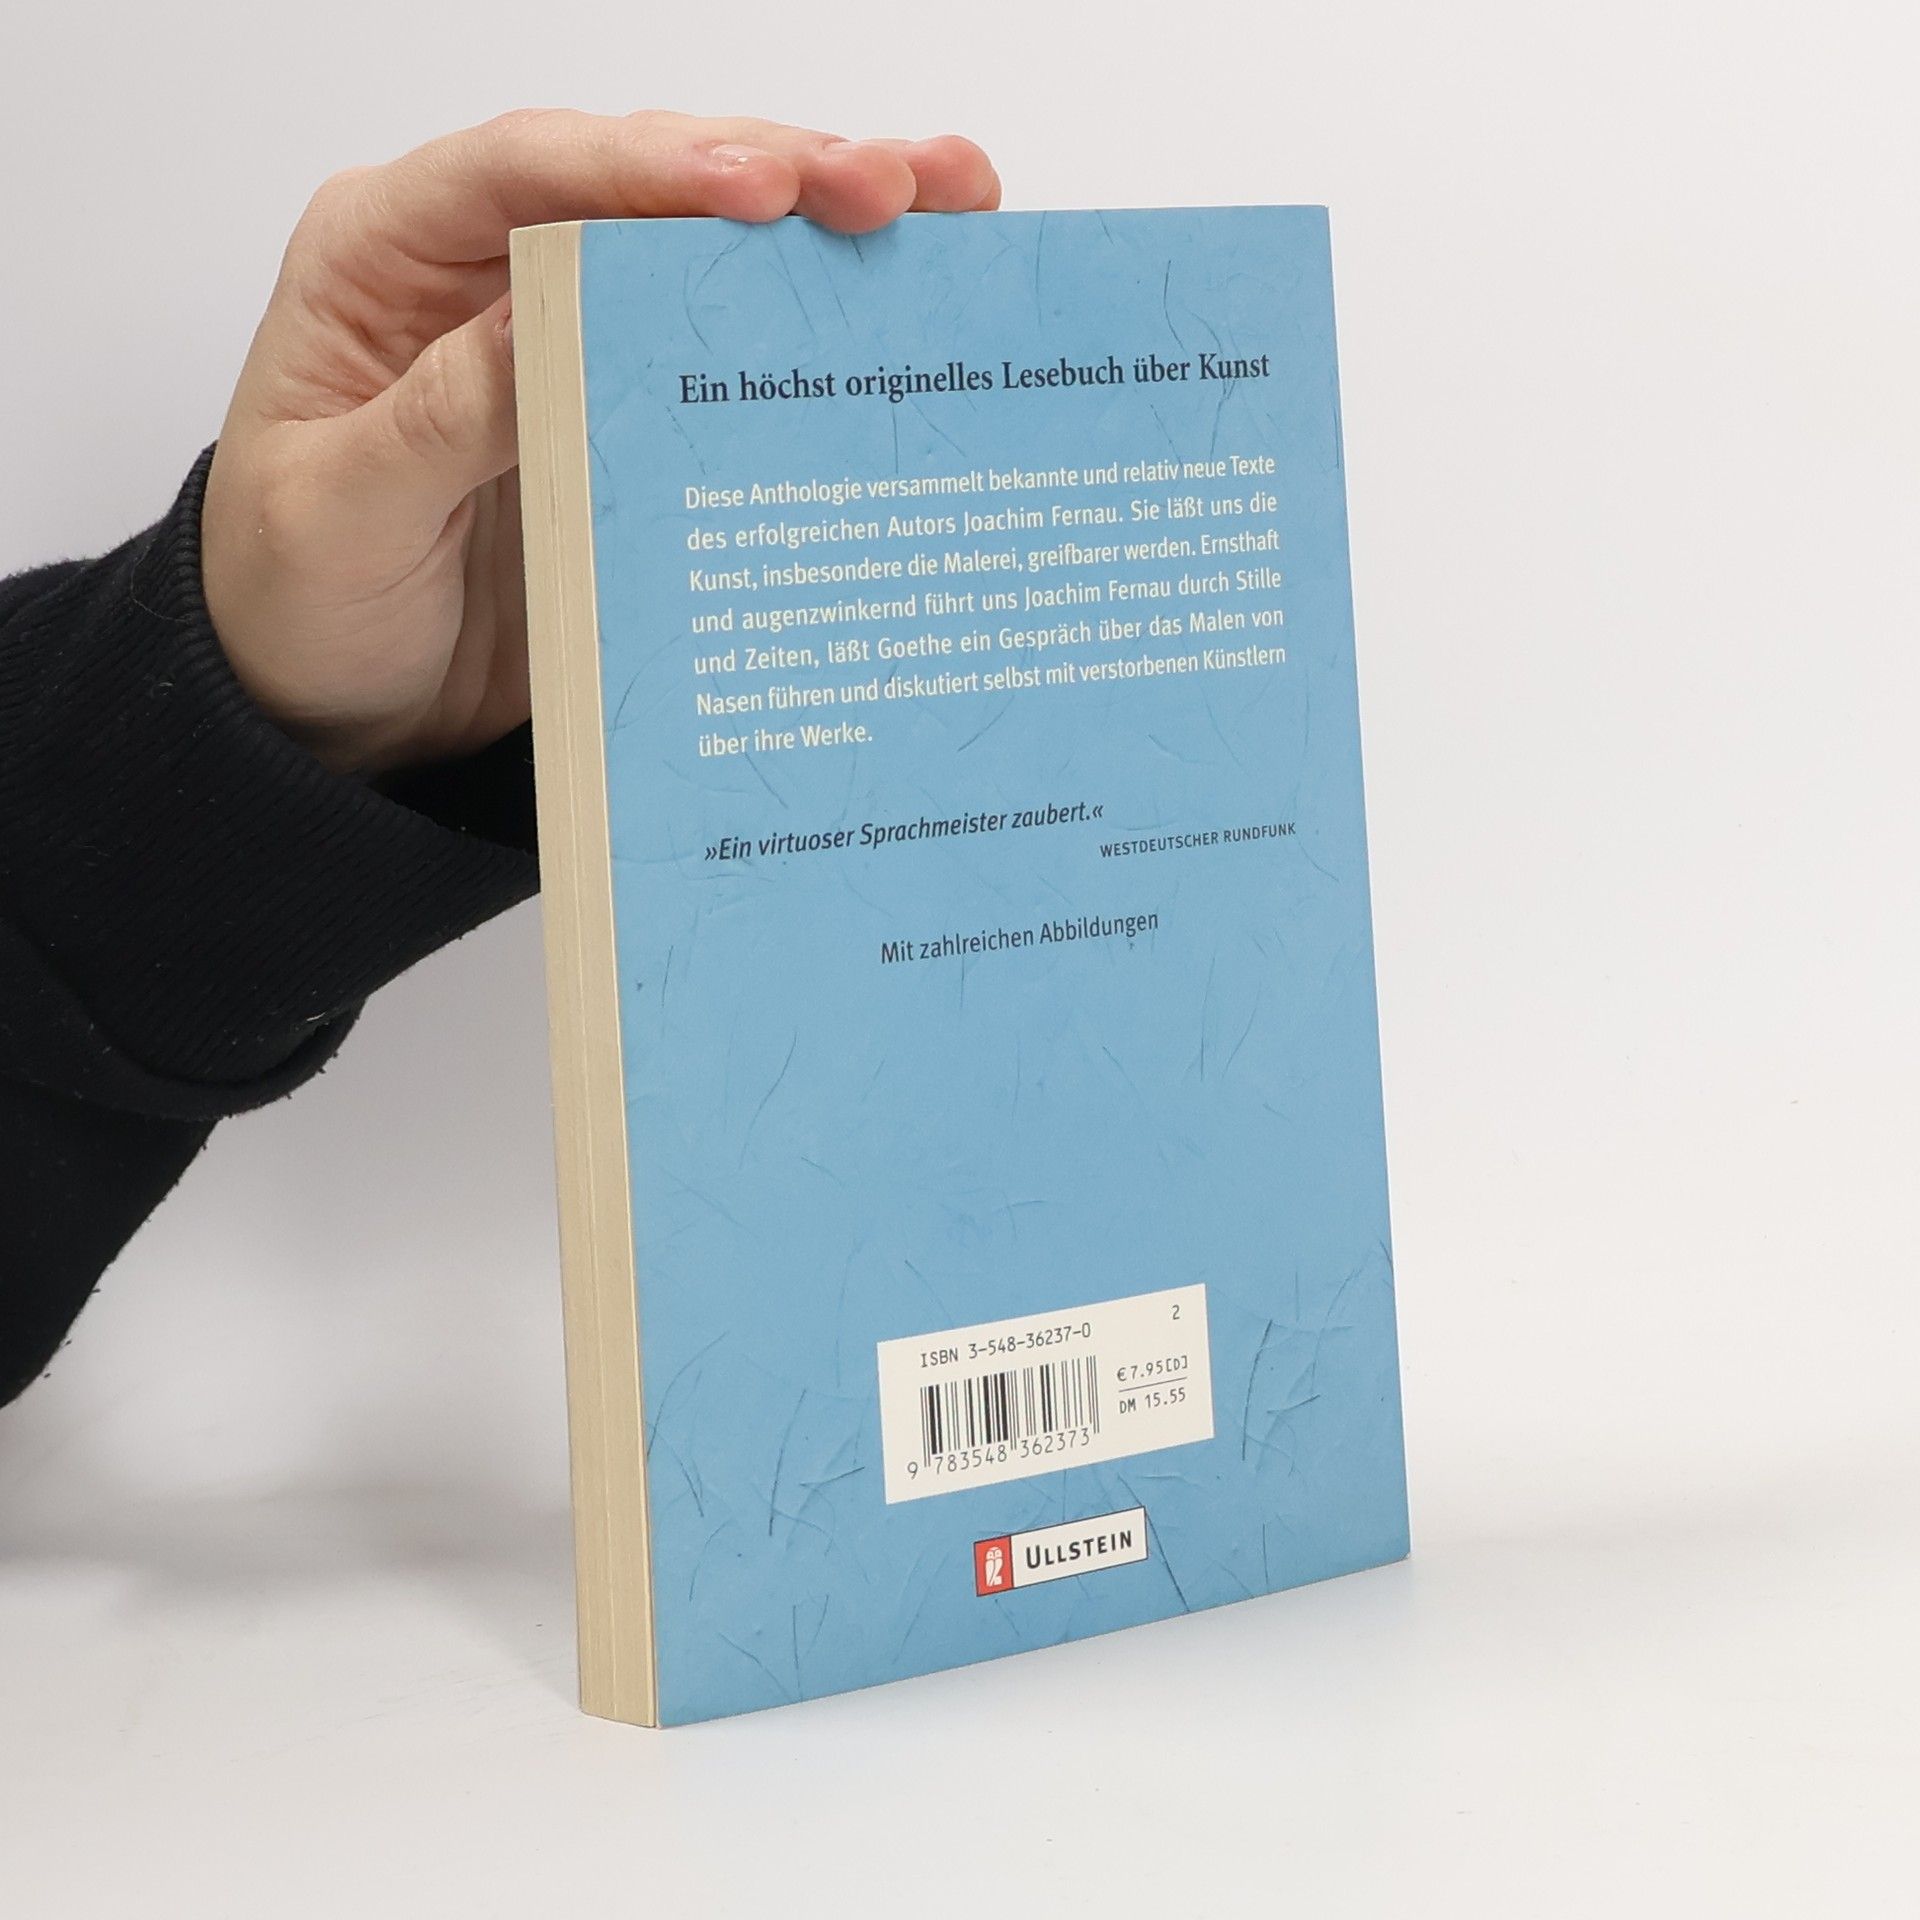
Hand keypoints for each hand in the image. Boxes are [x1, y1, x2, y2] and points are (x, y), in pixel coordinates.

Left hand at [201, 112, 1001, 775]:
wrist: (329, 708)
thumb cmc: (294, 603)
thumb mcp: (342, 515)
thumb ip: (444, 413)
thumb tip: (558, 317)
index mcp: (387, 256)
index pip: (530, 173)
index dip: (652, 167)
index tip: (764, 189)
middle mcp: (487, 271)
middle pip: (643, 187)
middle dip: (781, 174)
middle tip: (899, 189)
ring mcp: (567, 339)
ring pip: (704, 253)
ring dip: (825, 230)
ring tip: (949, 210)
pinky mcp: (625, 414)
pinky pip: (723, 357)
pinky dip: (811, 329)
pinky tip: (901, 308)